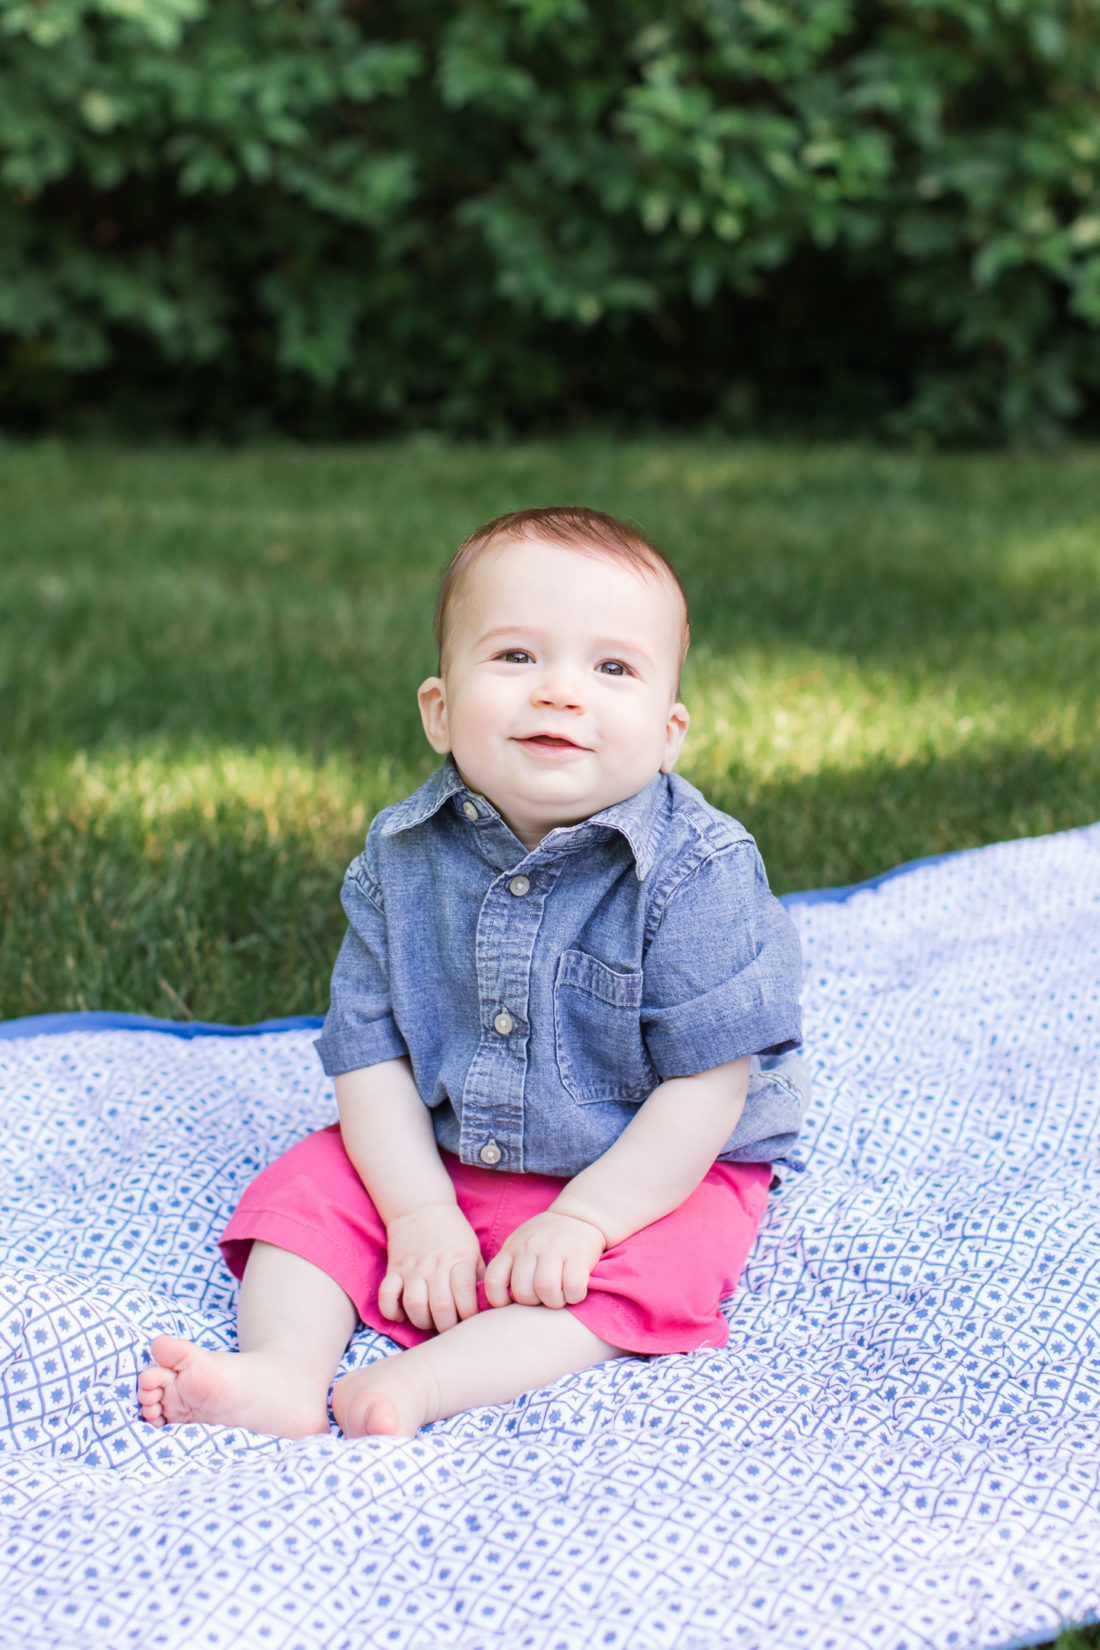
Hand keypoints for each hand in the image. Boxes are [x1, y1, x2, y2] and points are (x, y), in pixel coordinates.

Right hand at [379, 1203, 484, 1333]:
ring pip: (414, 1305)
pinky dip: (391, 1310)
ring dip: (421, 1321)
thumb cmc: (453, 1233)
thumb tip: (486, 1305)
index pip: (465, 1293)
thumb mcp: (473, 1249)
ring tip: (428, 1320)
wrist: (422, 1206)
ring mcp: (413, 1268)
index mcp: (459, 1259)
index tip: (470, 1319)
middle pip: (441, 1307)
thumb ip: (478, 1276)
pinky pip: (386, 1296)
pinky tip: (401, 1313)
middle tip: (449, 1325)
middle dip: (447, 1326)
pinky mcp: (394, 1270)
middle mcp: (436, 1265)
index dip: (469, 1314)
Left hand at [483, 1211, 605, 1309]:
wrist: (579, 1217)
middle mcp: (530, 1247)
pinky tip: (574, 1291)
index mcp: (512, 1247)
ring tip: (559, 1296)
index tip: (511, 1303)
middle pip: (522, 1292)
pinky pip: (572, 1287)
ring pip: (546, 1290)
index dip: (498, 1300)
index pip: (493, 1281)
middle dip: (533, 1303)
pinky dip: (574, 1296)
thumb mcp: (520, 1245)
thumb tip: (500, 1303)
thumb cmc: (546, 1240)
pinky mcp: (578, 1255)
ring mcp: (554, 1249)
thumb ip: (510, 1266)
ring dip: (554, 1302)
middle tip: (542, 1297)